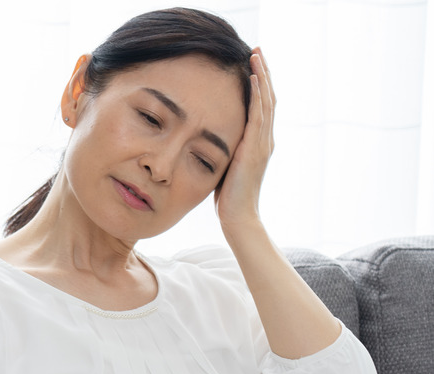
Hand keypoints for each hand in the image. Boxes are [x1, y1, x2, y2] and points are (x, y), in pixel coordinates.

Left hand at [214, 47, 275, 231]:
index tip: (252, 63)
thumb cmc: (228, 195)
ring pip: (267, 102)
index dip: (259, 84)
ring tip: (256, 55)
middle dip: (263, 72)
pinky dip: (258, 96)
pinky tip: (253, 79)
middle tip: (257, 50)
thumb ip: (225, 147)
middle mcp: (266, 140)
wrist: (238, 217)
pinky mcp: (255, 149)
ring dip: (262, 76)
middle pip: (268, 97)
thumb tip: (210, 134)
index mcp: (259, 142)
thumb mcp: (226, 163)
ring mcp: (263, 144)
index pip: (262, 106)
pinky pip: (259, 116)